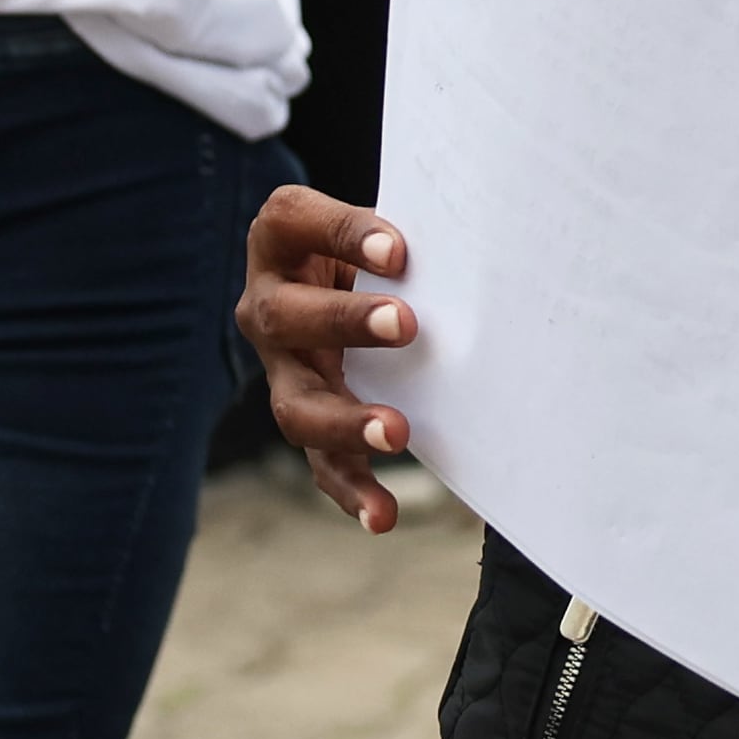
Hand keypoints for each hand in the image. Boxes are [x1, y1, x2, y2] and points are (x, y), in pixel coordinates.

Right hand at [238, 183, 424, 535]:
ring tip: (396, 434)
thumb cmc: (373, 240)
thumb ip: (409, 231)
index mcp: (280, 236)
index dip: (344, 235)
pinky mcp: (307, 418)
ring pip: (296, 403)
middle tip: (408, 325)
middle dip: (345, 321)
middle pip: (287, 317)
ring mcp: (281, 369)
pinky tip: (382, 516)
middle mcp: (266, 304)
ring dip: (345, 421)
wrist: (340, 276)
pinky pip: (321, 463)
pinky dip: (352, 490)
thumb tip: (472, 247)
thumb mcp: (381, 222)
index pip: (295, 222)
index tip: (400, 249)